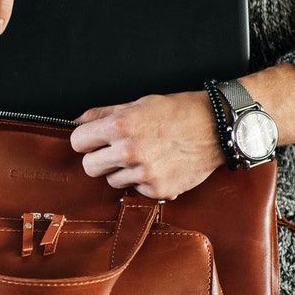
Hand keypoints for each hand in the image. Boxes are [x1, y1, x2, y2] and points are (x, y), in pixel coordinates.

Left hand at [69, 92, 225, 200]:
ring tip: (143, 156)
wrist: (217, 128)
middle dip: (98, 159)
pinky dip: (143, 181)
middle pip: (89, 167)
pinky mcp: (158, 190)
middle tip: (115, 151)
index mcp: (120, 126)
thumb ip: (104, 114)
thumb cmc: (179, 112)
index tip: (92, 140)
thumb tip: (78, 121)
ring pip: (111, 181)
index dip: (85, 140)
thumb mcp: (138, 103)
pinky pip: (135, 190)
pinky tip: (158, 165)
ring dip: (122, 171)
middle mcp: (129, 151)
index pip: (77, 142)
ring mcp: (144, 173)